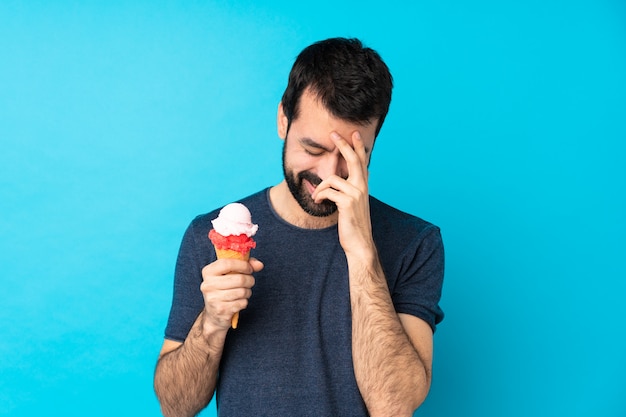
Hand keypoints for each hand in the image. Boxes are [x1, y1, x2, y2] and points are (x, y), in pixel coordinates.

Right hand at [200, 258, 263, 330]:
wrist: (214, 314)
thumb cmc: (224, 288)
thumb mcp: (230, 273)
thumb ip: (245, 265)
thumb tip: (259, 265)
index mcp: (208, 272)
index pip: (227, 263)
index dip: (243, 265)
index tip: (249, 269)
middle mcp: (208, 285)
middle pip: (239, 279)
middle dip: (250, 280)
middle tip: (250, 282)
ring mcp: (213, 298)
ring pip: (242, 292)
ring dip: (248, 292)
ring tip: (244, 292)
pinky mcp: (221, 310)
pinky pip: (242, 303)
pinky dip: (244, 302)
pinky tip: (238, 302)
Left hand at [311, 131, 374, 256]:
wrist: (359, 243)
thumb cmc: (353, 224)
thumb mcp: (351, 204)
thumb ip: (347, 191)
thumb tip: (335, 181)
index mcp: (363, 186)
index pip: (362, 162)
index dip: (358, 147)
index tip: (354, 134)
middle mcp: (362, 187)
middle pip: (353, 160)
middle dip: (343, 145)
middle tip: (333, 134)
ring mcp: (356, 194)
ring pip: (332, 179)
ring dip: (320, 188)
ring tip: (317, 197)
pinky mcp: (347, 202)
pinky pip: (327, 191)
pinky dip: (319, 195)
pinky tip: (318, 202)